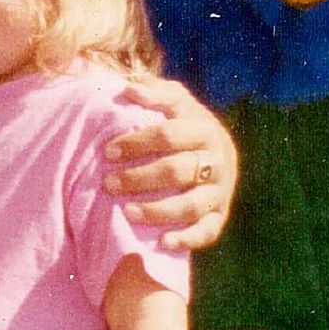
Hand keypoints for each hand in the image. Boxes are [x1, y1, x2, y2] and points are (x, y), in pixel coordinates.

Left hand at [104, 77, 236, 250]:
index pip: (167, 136)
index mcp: (204, 129)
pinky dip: (187, 239)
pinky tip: (162, 242)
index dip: (136, 143)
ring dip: (158, 210)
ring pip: (192, 205)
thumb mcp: (174, 99)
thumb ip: (154, 90)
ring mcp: (221, 191)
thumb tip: (128, 87)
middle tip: (108, 183)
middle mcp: (217, 161)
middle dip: (140, 178)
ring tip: (127, 212)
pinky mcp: (221, 215)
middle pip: (177, 171)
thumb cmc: (183, 119)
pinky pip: (208, 231)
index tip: (107, 151)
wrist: (217, 146)